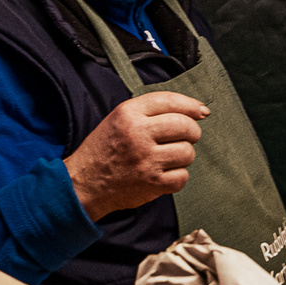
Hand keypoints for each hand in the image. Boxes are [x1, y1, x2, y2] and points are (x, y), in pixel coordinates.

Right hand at [63, 92, 208, 220]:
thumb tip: (197, 111)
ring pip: (187, 152)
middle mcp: (138, 134)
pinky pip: (183, 177)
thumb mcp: (118, 119)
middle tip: (186, 137)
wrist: (84, 183)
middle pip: (185, 126)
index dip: (191, 105)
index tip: (201, 111)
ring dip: (184, 155)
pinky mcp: (152, 183)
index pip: (170, 101)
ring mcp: (146, 160)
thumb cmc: (104, 150)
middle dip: (192, 131)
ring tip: (169, 157)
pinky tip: (165, 173)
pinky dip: (178, 176)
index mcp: (128, 114)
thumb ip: (150, 111)